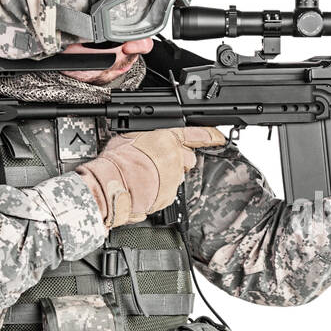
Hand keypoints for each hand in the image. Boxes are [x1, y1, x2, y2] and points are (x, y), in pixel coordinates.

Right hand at [76, 127, 225, 227]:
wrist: (111, 186)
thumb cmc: (116, 161)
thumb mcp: (130, 136)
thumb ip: (149, 137)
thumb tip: (150, 139)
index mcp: (167, 139)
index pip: (197, 135)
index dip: (210, 136)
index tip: (219, 138)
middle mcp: (175, 157)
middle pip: (188, 159)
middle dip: (179, 161)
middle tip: (157, 162)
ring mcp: (174, 178)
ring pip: (177, 177)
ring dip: (166, 177)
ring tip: (145, 177)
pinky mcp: (170, 196)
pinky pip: (169, 192)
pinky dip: (160, 191)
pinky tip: (145, 188)